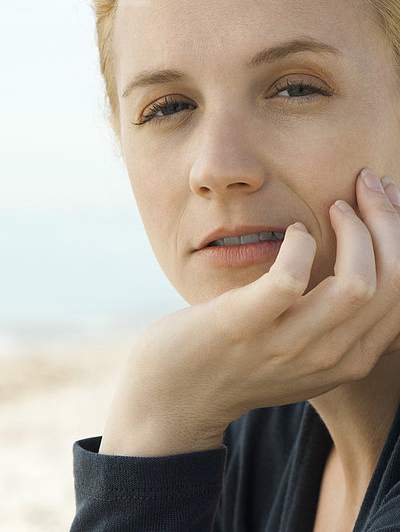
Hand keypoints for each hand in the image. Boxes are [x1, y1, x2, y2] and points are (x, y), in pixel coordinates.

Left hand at [100, 169, 399, 455]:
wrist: (175, 398)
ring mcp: (287, 345)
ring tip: (336, 205)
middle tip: (367, 185)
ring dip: (356, 230)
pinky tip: (292, 230)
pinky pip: (291, 278)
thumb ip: (337, 325)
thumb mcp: (303, 352)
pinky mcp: (244, 325)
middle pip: (392, 283)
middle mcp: (329, 357)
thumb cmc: (238, 360)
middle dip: (389, 222)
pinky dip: (299, 244)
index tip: (387, 200)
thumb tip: (366, 272)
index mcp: (350, 359)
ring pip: (358, 283)